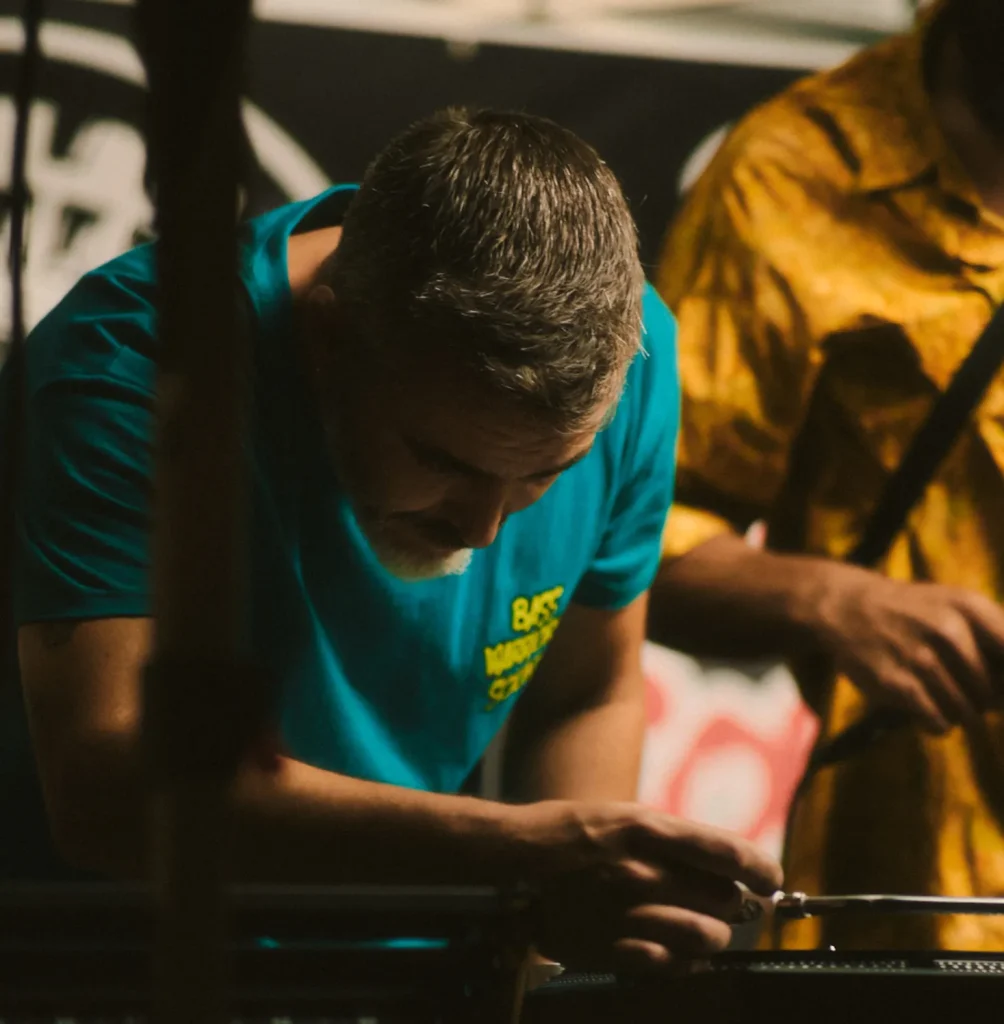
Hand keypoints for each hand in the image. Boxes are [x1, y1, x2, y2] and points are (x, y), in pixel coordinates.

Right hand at [511, 800, 782, 972]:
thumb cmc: (575, 834)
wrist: (514, 861)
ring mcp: (625, 911)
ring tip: (702, 928)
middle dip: (733, 904)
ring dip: (714, 935)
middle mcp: (640, 869)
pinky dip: (685, 962)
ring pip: (707, 936)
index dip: (759, 869)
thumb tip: (730, 865)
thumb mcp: (623, 816)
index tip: (771, 879)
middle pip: (724, 898)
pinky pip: (673, 967)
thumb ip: (674, 839)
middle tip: (725, 904)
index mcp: (646, 829)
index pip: (725, 852)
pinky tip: (674, 950)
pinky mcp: (610, 947)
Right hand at [814, 569, 1003, 732]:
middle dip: (984, 700)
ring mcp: (920, 657)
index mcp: (969, 606)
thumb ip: (998, 633)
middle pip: (993, 691)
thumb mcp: (958, 604)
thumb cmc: (914, 611)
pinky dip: (937, 723)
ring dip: (959, 713)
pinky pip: (938, 722)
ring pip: (967, 712)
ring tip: (944, 699)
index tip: (995, 686)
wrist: (847, 608)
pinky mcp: (895, 683)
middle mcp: (947, 628)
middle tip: (964, 690)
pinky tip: (928, 709)